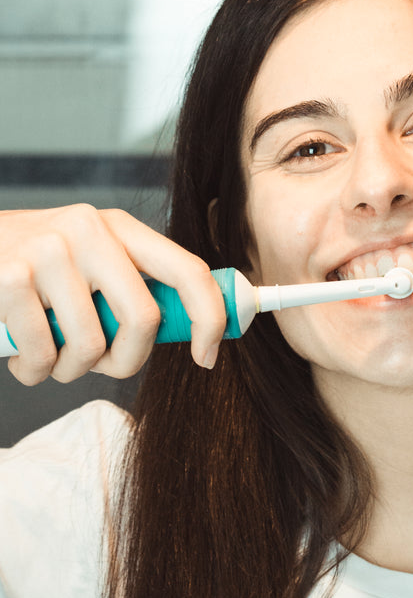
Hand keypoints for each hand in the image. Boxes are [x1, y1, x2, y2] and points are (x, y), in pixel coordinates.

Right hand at [0, 205, 225, 384]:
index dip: (209, 318)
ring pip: (90, 346)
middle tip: (101, 367)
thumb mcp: (89, 261)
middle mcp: (89, 230)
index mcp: (120, 227)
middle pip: (143, 319)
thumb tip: (191, 334)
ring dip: (69, 371)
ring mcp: (49, 251)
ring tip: (48, 356)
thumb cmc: (35, 269)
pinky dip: (32, 371)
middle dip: (127, 361)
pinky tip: (19, 353)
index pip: (188, 270)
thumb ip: (130, 287)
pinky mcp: (10, 277)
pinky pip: (42, 355)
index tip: (207, 357)